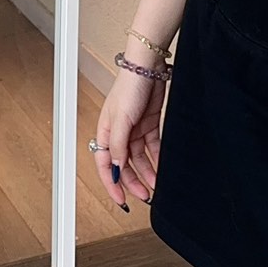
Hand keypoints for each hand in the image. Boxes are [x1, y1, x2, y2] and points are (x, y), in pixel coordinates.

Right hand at [91, 65, 164, 208]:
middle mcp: (119, 134)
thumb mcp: (121, 120)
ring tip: (156, 185)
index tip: (121, 199)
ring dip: (147, 172)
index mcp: (106, 133)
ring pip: (140, 159)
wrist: (148, 67)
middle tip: (145, 195)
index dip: (112, 183)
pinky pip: (152, 147)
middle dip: (133, 182)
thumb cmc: (129, 87)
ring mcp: (135, 130)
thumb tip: (115, 167)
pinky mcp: (149, 124)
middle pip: (124, 165)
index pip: (105, 165)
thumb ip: (117, 145)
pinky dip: (157, 158)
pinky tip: (162, 167)